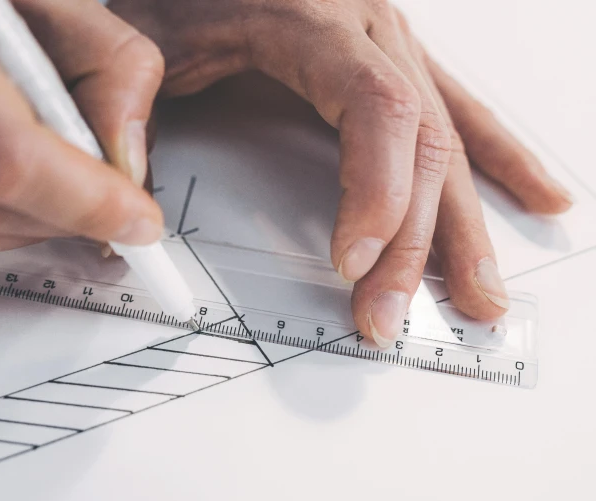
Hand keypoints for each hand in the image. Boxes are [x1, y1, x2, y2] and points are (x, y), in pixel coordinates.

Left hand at [111, 0, 573, 345]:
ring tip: (480, 292)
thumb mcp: (137, 35)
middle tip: (388, 315)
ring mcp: (384, 38)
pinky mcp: (383, 56)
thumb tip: (128, 186)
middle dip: (412, 241)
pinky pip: (448, 109)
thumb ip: (126, 101)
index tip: (352, 265)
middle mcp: (366, 21)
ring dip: (464, 222)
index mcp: (313, 14)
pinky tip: (529, 192)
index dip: (376, 193)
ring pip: (445, 134)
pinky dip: (490, 157)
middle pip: (418, 139)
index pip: (375, 109)